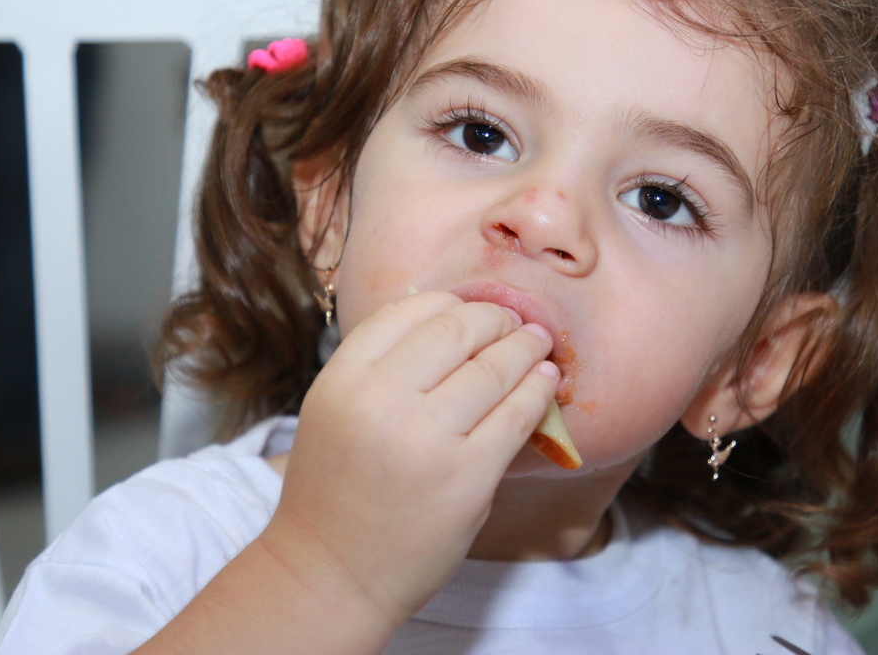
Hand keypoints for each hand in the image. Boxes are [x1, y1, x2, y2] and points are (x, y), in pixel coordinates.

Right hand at [260, 291, 557, 629]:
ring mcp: (427, 439)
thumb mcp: (335, 411)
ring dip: (525, 347)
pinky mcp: (468, 477)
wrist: (332, 574)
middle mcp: (381, 401)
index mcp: (343, 379)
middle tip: (514, 322)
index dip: (450, 302)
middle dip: (495, 319)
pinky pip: (517, 415)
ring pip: (494, 368)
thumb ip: (380, 367)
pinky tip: (545, 381)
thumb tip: (449, 320)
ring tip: (538, 342)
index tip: (472, 309)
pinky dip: (538, 390)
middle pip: (456, 328)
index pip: (408, 310)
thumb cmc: (336, 492)